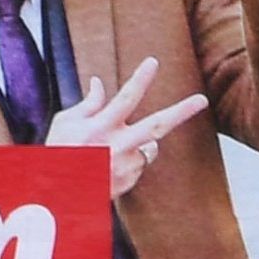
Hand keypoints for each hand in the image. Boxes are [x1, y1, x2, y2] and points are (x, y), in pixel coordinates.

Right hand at [46, 56, 207, 198]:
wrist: (56, 196)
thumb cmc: (57, 153)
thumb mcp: (64, 123)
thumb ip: (87, 104)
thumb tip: (98, 82)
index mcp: (100, 128)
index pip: (125, 98)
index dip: (140, 79)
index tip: (153, 62)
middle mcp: (117, 147)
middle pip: (157, 125)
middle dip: (182, 111)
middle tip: (202, 99)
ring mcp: (126, 166)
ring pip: (148, 147)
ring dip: (139, 143)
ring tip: (111, 150)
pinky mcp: (129, 181)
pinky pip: (139, 164)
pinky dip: (129, 160)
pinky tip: (108, 166)